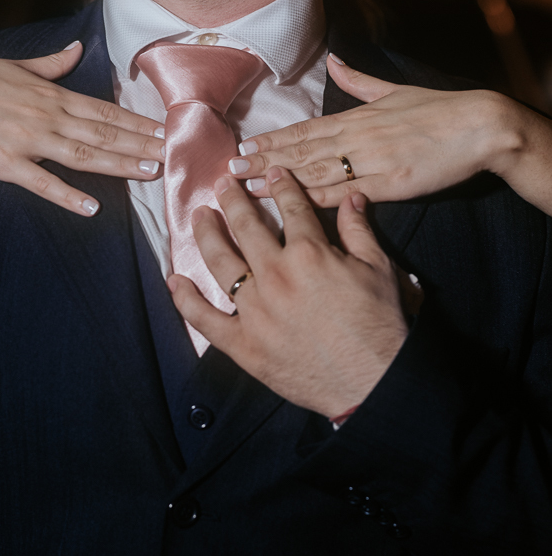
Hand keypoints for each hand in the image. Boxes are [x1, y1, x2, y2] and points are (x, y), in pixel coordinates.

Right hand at [0, 42, 164, 215]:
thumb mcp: (17, 66)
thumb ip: (53, 63)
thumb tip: (77, 49)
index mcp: (53, 95)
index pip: (106, 111)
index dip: (139, 122)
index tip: (166, 129)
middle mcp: (48, 117)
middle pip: (105, 134)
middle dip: (142, 145)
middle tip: (175, 154)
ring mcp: (28, 140)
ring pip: (84, 155)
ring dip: (120, 165)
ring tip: (150, 174)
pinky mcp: (5, 163)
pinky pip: (42, 182)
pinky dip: (68, 195)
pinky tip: (92, 207)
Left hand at [168, 168, 407, 417]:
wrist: (373, 381)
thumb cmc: (380, 326)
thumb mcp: (378, 270)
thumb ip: (359, 230)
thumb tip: (352, 198)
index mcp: (309, 254)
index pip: (291, 208)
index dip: (281, 187)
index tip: (272, 173)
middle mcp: (276, 276)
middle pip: (247, 227)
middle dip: (233, 200)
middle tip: (223, 183)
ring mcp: (255, 310)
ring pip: (220, 262)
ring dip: (206, 234)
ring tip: (199, 216)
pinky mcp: (243, 344)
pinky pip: (206, 319)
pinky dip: (186, 300)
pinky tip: (176, 281)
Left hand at [229, 54, 519, 207]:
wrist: (481, 127)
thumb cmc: (440, 110)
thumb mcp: (396, 89)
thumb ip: (360, 81)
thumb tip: (336, 61)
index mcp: (357, 118)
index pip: (304, 130)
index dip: (272, 140)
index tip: (244, 146)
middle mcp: (358, 138)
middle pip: (300, 151)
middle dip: (262, 161)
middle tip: (229, 170)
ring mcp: (372, 161)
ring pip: (316, 171)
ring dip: (278, 181)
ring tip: (246, 188)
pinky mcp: (390, 183)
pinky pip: (347, 193)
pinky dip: (317, 198)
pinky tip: (291, 205)